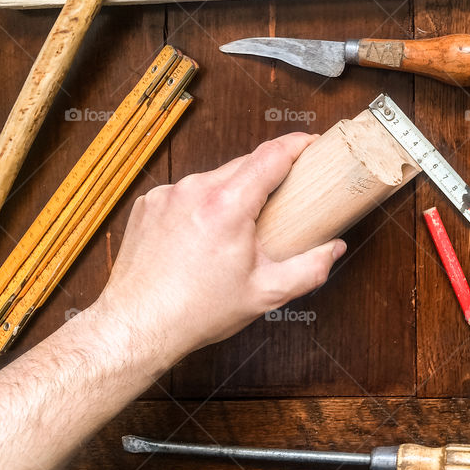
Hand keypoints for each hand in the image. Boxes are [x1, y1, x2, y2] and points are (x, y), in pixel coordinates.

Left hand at [93, 133, 345, 362]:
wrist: (136, 326)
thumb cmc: (195, 311)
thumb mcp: (265, 293)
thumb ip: (309, 269)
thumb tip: (333, 250)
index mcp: (227, 206)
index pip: (271, 156)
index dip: (297, 144)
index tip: (312, 142)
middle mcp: (195, 190)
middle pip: (244, 164)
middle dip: (268, 176)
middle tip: (284, 198)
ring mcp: (168, 195)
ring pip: (214, 179)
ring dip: (232, 193)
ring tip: (240, 227)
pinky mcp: (149, 204)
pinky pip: (187, 193)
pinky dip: (202, 205)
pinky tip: (204, 235)